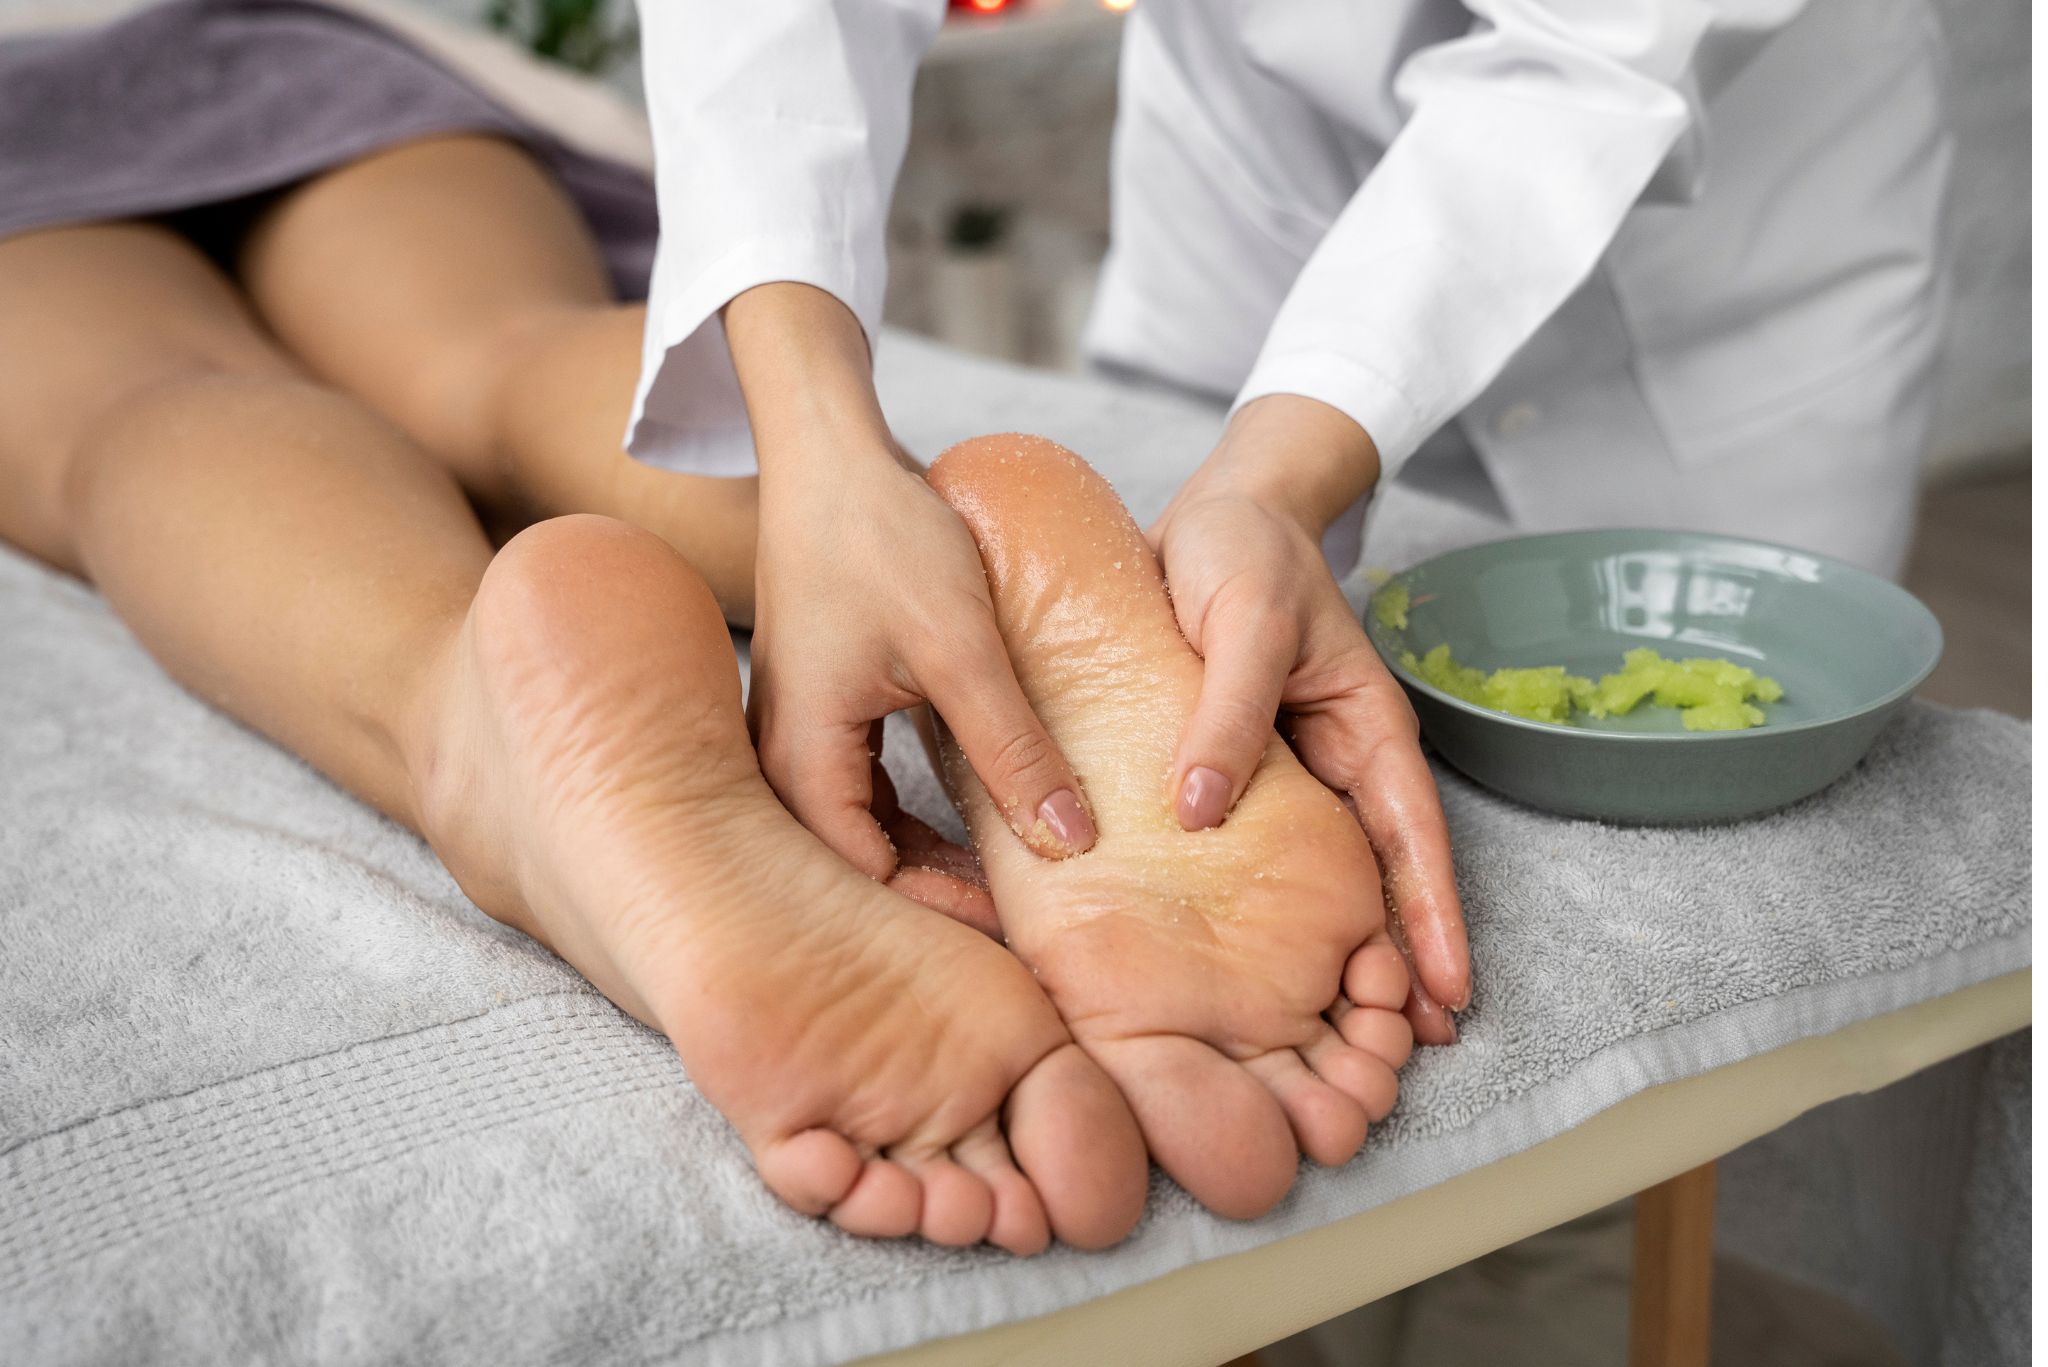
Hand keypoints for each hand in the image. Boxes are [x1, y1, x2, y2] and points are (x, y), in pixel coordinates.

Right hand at [729, 284, 1095, 882]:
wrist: (835, 459)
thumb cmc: (881, 538)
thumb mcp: (961, 649)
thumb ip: (1013, 750)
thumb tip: (1070, 842)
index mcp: (798, 758)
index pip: (864, 881)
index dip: (942, 917)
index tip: (1020, 933)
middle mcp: (782, 762)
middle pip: (860, 872)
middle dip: (940, 903)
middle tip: (1027, 930)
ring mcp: (799, 739)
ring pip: (868, 837)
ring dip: (936, 863)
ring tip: (1017, 889)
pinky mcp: (824, 716)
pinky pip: (871, 796)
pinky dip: (924, 820)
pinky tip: (988, 826)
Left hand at [1152, 395, 1469, 1040]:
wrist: (1209, 511)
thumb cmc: (1241, 549)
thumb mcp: (1244, 617)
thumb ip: (1230, 708)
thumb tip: (1203, 810)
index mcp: (1366, 728)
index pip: (1412, 838)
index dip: (1431, 917)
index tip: (1450, 993)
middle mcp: (1335, 763)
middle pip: (1375, 876)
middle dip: (1396, 960)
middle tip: (1401, 1051)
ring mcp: (1289, 772)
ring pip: (1318, 875)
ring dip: (1331, 945)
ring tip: (1332, 1029)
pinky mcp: (1233, 769)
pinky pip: (1254, 848)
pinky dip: (1256, 903)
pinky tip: (1234, 955)